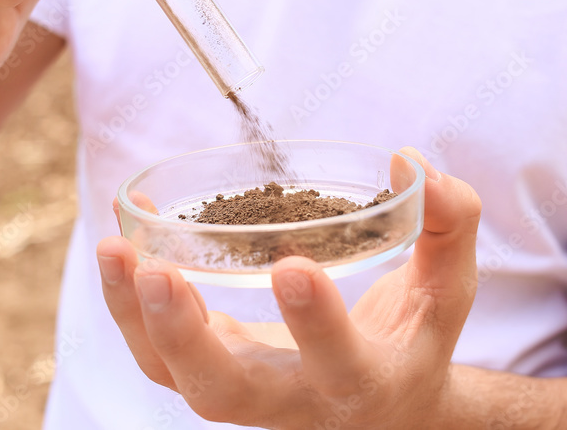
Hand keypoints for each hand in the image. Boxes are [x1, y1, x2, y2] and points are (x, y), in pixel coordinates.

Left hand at [97, 148, 481, 428]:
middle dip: (186, 336)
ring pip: (172, 375)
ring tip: (117, 248)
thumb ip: (449, 227)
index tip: (293, 266)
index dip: (315, 324)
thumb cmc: (413, 339)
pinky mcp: (211, 367)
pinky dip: (130, 299)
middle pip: (224, 391)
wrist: (380, 407)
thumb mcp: (449, 291)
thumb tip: (411, 161)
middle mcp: (293, 400)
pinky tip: (126, 240)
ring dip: (134, 316)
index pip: (340, 365)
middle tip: (158, 273)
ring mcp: (242, 390)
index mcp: (363, 383)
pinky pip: (157, 348)